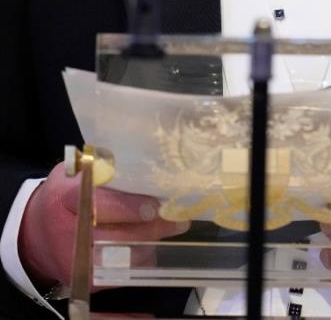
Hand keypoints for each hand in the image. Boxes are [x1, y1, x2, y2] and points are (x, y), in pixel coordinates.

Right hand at [18, 162, 189, 287]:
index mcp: (66, 199)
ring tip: (175, 226)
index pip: (100, 205)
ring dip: (153, 242)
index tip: (153, 205)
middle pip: (118, 237)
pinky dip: (143, 256)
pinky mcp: (90, 281)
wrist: (39, 232)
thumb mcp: (76, 172)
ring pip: (125, 258)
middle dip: (152, 227)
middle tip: (178, 216)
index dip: (129, 208)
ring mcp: (80, 263)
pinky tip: (156, 241)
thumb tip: (144, 163)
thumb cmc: (65, 194)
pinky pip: (124, 272)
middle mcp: (71, 236)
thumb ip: (103, 169)